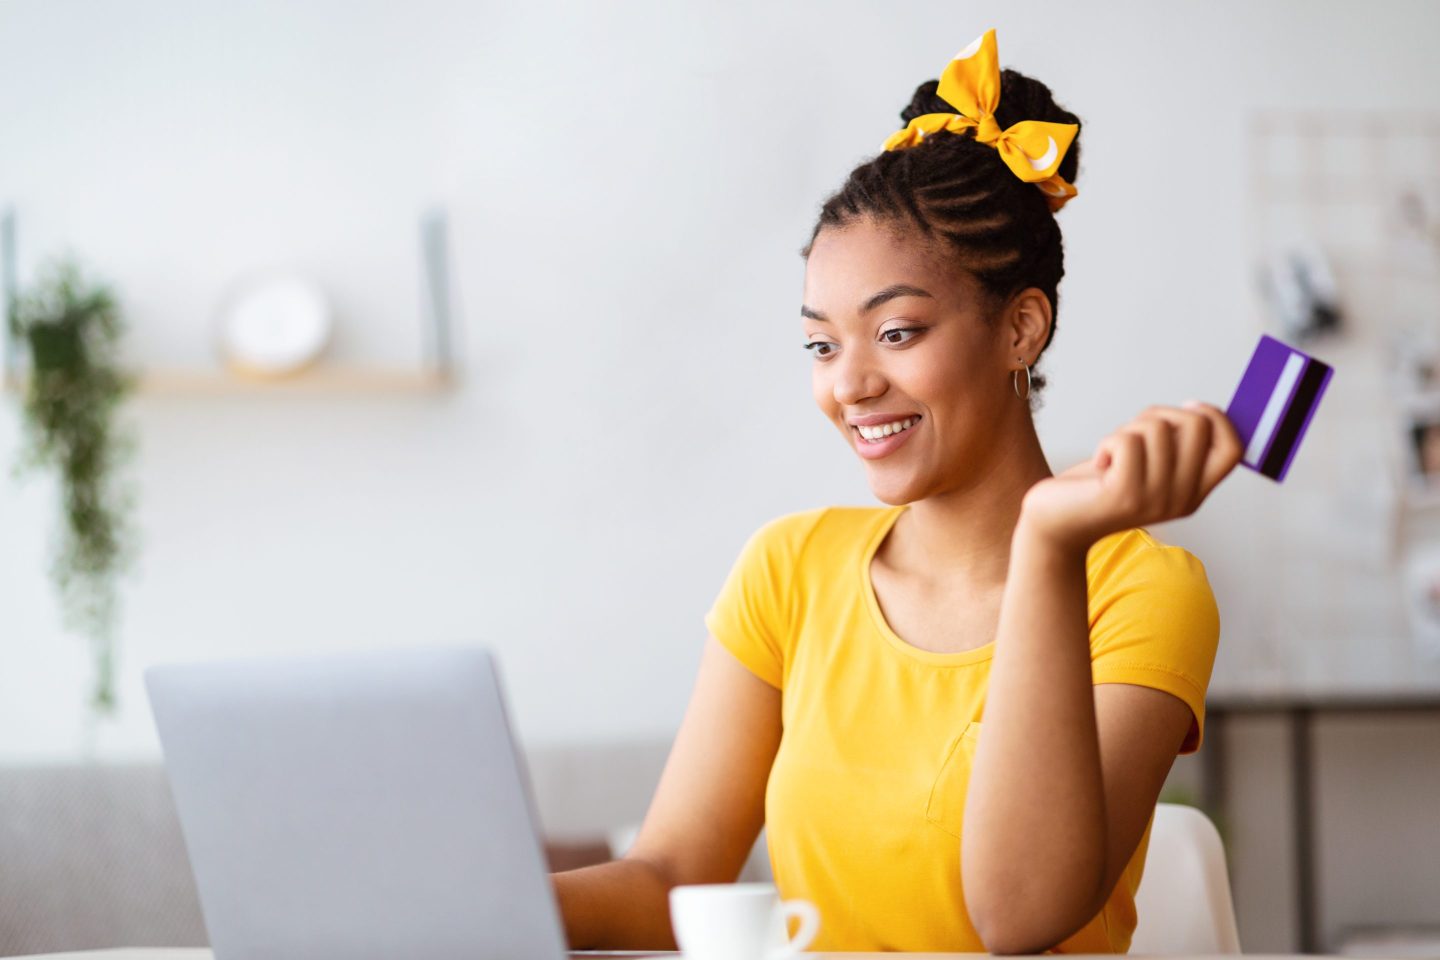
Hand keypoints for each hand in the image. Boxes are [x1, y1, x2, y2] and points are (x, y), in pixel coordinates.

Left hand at [1019, 402, 1243, 554]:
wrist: (1056, 523)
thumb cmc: (1098, 486)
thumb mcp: (1147, 466)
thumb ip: (1174, 445)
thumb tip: (1198, 408)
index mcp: (1193, 493)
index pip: (1233, 450)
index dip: (1217, 418)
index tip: (1187, 406)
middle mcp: (1181, 500)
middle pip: (1196, 427)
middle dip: (1160, 414)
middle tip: (1131, 433)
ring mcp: (1155, 500)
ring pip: (1157, 429)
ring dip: (1126, 430)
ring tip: (1111, 455)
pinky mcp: (1125, 495)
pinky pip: (1128, 441)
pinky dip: (1107, 442)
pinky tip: (1100, 464)